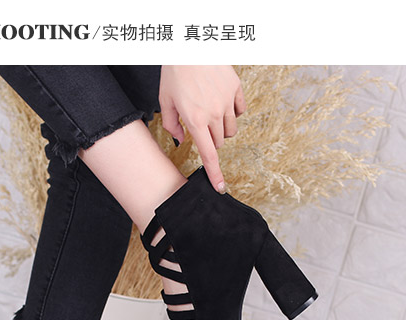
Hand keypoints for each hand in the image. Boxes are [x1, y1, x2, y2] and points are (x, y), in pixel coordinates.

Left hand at [159, 66, 246, 192]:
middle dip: (211, 141)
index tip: (220, 188)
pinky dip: (232, 112)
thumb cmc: (174, 72)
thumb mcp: (165, 101)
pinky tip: (221, 101)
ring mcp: (227, 101)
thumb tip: (182, 140)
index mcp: (195, 120)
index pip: (209, 155)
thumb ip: (172, 125)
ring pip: (231, 130)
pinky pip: (240, 110)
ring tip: (210, 114)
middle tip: (200, 125)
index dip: (215, 174)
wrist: (190, 44)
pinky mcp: (235, 88)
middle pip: (220, 143)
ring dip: (222, 129)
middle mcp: (213, 114)